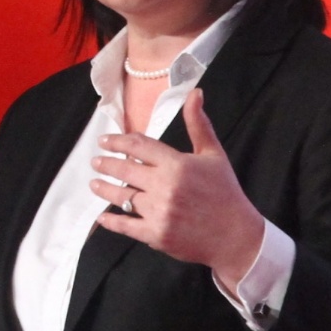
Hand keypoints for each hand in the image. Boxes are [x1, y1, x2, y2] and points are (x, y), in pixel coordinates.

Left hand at [90, 88, 266, 288]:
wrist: (236, 236)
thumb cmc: (225, 192)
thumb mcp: (214, 154)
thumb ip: (198, 124)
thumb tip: (194, 93)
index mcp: (177, 164)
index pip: (138, 146)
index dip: (118, 142)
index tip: (104, 141)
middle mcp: (165, 186)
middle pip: (125, 170)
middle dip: (106, 164)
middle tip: (95, 161)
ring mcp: (159, 212)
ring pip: (122, 197)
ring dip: (104, 189)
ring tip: (94, 183)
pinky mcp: (157, 235)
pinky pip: (127, 226)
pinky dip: (111, 222)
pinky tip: (102, 218)